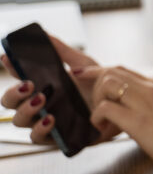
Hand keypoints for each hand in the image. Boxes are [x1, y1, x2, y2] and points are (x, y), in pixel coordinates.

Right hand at [1, 36, 120, 145]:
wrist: (120, 104)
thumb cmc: (99, 85)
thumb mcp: (82, 64)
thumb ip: (62, 51)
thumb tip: (45, 34)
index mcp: (42, 85)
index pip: (18, 77)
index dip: (10, 67)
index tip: (8, 57)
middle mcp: (38, 105)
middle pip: (10, 103)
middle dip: (13, 94)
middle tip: (29, 85)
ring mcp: (44, 121)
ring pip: (19, 121)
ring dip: (25, 110)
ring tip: (41, 100)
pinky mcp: (56, 137)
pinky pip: (37, 138)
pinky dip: (40, 129)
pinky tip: (50, 118)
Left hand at [79, 65, 152, 173]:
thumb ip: (148, 103)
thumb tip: (130, 107)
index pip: (120, 68)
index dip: (96, 71)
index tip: (82, 77)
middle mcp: (149, 89)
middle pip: (109, 72)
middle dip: (93, 89)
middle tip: (99, 111)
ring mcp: (143, 104)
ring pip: (105, 85)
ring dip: (95, 103)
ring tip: (103, 121)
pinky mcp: (138, 121)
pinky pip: (105, 108)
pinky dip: (97, 118)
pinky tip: (104, 131)